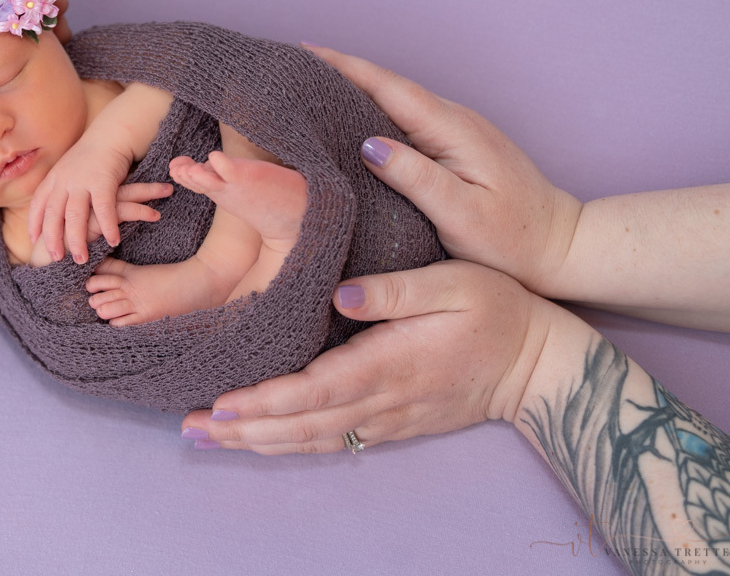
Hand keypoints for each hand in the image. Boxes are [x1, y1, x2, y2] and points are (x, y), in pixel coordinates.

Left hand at [27, 137, 134, 264]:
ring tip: (81, 259)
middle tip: (55, 258)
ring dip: (77, 240)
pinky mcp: (103, 182)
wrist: (110, 135)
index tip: (33, 240)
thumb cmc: (90, 156)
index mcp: (53, 178)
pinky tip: (113, 241)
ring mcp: (82, 181)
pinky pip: (104, 210)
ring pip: (75, 216)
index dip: (34, 223)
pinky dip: (108, 227)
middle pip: (54, 215)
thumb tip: (52, 207)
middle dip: (52, 239)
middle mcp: (64, 181)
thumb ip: (58, 187)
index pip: (37, 204)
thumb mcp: (66, 169)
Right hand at [28, 182, 171, 266]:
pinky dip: (138, 213)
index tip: (153, 186)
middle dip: (146, 187)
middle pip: (120, 187)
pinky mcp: (91, 221)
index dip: (133, 186)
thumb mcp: (75, 230)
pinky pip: (120, 213)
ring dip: (148, 195)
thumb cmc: (59, 246)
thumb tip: (108, 221)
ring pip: (123, 196)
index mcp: (79, 196)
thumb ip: (90, 224)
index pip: (112, 187)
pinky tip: (154, 216)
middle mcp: (83, 197)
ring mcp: (88, 208)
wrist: (42, 260)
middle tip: (168, 186)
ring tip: (168, 194)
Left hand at [181, 260, 556, 453]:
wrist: (538, 364)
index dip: (264, 402)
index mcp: (387, 363)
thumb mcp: (454, 283)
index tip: (220, 405)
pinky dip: (289, 445)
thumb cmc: (497, 312)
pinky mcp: (391, 424)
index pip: (313, 389)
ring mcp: (385, 419)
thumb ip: (395, 291)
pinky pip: (330, 441)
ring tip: (209, 438)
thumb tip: (340, 293)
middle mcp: (380, 400)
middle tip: (190, 427)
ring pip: (310, 438)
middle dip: (242, 429)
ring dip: (257, 442)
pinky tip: (262, 442)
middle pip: (299, 424)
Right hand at [304, 44, 582, 295]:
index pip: (389, 87)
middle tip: (292, 66)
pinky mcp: (454, 147)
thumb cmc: (512, 241)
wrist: (561, 248)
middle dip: (339, 71)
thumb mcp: (463, 215)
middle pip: (386, 86)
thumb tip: (370, 144)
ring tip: (308, 88)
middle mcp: (453, 120)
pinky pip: (403, 119)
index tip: (304, 53)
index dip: (344, 68)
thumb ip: (418, 178)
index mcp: (453, 129)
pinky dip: (371, 111)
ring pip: (393, 101)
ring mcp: (455, 131)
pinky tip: (348, 120)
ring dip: (352, 89)